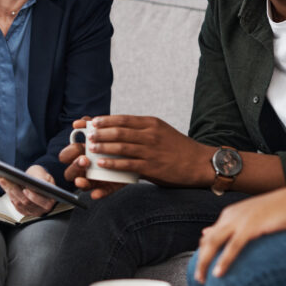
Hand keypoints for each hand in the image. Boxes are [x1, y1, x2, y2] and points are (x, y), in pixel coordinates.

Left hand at [0, 165, 56, 217]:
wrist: (38, 180)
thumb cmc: (42, 176)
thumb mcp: (45, 175)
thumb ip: (43, 179)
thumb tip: (38, 182)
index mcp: (50, 200)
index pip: (42, 201)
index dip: (34, 197)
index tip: (25, 190)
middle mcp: (42, 209)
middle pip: (26, 202)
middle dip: (15, 190)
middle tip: (6, 180)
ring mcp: (33, 211)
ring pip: (19, 203)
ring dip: (9, 191)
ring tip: (2, 179)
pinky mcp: (24, 211)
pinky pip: (15, 204)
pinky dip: (9, 194)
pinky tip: (4, 185)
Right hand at [60, 117, 125, 199]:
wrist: (132, 151)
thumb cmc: (109, 141)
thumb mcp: (99, 132)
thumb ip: (88, 126)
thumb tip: (77, 123)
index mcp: (79, 154)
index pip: (66, 156)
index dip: (70, 152)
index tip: (79, 147)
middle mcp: (84, 168)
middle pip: (70, 172)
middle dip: (75, 166)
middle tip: (84, 160)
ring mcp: (94, 178)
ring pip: (82, 184)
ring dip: (81, 182)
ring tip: (83, 179)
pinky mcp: (106, 186)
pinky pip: (100, 192)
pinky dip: (97, 194)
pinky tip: (96, 194)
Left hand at [87, 115, 211, 187]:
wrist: (199, 162)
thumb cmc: (178, 148)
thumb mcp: (161, 131)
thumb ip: (142, 130)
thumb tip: (119, 129)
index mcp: (151, 123)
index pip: (122, 119)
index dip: (104, 120)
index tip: (90, 122)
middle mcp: (150, 134)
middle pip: (119, 131)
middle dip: (100, 133)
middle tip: (86, 135)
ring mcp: (151, 150)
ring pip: (121, 146)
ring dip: (103, 147)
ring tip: (90, 148)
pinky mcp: (152, 166)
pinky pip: (128, 164)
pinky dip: (112, 163)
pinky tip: (101, 163)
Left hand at [193, 181, 285, 282]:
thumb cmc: (278, 211)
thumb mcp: (251, 217)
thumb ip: (232, 226)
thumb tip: (208, 232)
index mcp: (230, 213)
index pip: (209, 235)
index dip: (203, 252)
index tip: (201, 267)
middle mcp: (231, 216)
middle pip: (208, 241)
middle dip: (200, 260)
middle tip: (198, 278)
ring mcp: (239, 220)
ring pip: (214, 244)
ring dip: (206, 263)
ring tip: (202, 279)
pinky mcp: (250, 227)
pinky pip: (233, 247)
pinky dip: (224, 261)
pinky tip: (219, 273)